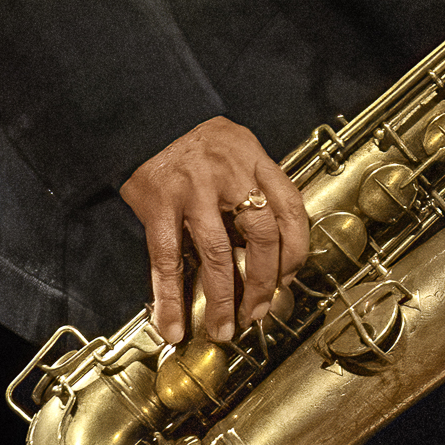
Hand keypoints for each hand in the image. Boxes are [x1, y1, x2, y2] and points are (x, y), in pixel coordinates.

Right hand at [119, 116, 310, 344]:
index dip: (295, 248)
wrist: (149, 116)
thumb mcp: (238, 147)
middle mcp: (230, 174)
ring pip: (216, 252)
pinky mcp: (159, 205)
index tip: (289, 277)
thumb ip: (256, 185)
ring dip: (222, 298)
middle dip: (263, 281)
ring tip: (224, 328)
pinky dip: (170, 296)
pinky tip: (172, 323)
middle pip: (261, 234)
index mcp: (254, 160)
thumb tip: (271, 243)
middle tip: (259, 311)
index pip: (291, 207)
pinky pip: (167, 259)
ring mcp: (194, 191)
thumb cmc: (197, 139)